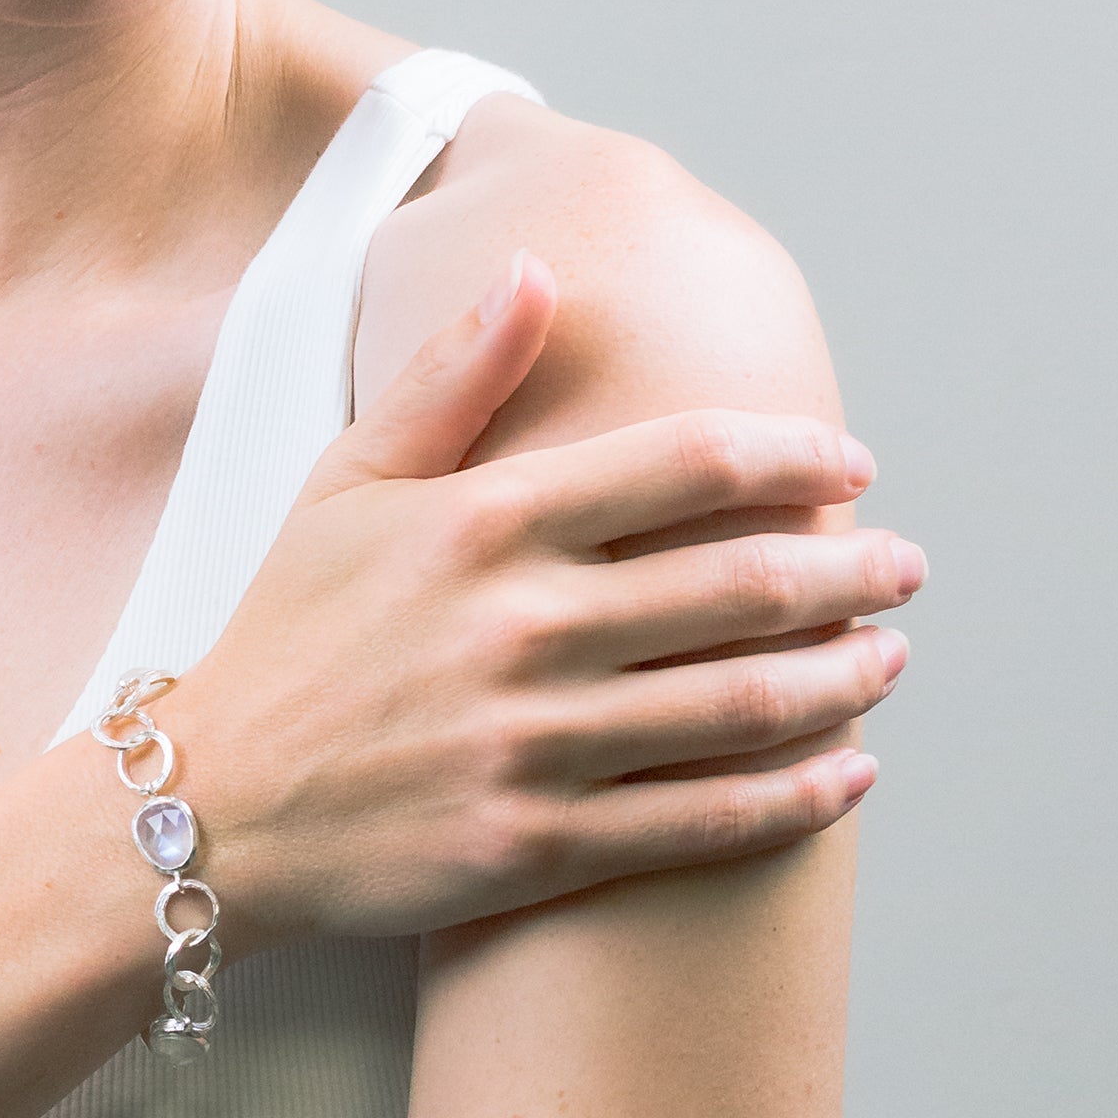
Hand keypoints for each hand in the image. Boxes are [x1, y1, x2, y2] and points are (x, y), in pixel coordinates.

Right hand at [166, 254, 920, 951]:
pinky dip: (798, 798)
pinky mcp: (539, 847)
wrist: (211, 806)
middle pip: (744, 586)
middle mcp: (522, 627)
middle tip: (905, 566)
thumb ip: (452, 376)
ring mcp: (534, 743)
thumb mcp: (346, 481)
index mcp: (484, 521)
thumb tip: (539, 270)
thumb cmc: (285, 630)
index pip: (690, 464)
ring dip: (845, 679)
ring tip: (890, 659)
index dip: (796, 458)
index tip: (851, 465)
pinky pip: (705, 824)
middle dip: (852, 571)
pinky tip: (850, 774)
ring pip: (744, 706)